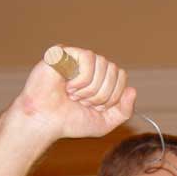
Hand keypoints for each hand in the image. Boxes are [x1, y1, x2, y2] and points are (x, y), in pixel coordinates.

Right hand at [10, 45, 135, 141]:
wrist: (44, 122)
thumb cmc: (70, 122)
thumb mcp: (105, 122)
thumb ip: (124, 111)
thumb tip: (132, 90)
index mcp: (99, 79)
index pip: (121, 76)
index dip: (113, 96)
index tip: (96, 107)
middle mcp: (89, 66)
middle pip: (114, 70)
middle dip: (102, 94)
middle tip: (83, 102)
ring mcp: (76, 58)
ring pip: (103, 64)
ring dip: (91, 88)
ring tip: (74, 96)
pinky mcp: (64, 52)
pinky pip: (88, 58)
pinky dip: (82, 79)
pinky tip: (67, 86)